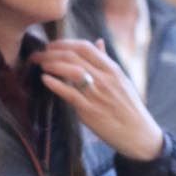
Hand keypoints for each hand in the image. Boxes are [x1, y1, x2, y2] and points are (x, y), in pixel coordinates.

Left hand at [33, 37, 164, 162]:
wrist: (137, 133)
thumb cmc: (128, 106)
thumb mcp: (122, 79)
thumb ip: (106, 60)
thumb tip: (98, 41)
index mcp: (112, 69)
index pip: (85, 47)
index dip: (64, 43)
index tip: (51, 46)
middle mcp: (105, 78)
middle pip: (74, 56)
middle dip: (51, 52)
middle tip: (38, 55)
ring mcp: (97, 94)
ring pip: (71, 71)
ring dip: (52, 64)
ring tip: (40, 64)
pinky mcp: (89, 111)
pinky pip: (69, 94)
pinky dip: (55, 84)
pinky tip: (45, 79)